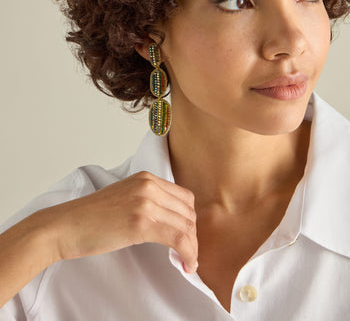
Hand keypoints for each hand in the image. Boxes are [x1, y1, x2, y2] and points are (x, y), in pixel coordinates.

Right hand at [48, 171, 197, 272]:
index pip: (184, 197)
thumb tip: (171, 220)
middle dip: (193, 236)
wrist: (65, 226)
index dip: (189, 221)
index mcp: (145, 178)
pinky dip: (188, 254)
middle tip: (187, 255)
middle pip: (188, 212)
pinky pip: (178, 239)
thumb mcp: (124, 198)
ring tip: (187, 263)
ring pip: (186, 226)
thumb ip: (147, 201)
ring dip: (192, 248)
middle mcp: (148, 185)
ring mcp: (145, 202)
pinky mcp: (140, 222)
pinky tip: (185, 265)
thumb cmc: (89, 218)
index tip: (187, 239)